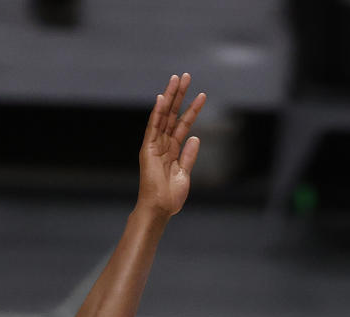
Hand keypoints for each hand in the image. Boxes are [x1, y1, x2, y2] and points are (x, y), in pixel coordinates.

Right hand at [138, 73, 205, 215]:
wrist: (160, 208)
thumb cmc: (171, 196)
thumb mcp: (185, 174)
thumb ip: (189, 155)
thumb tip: (195, 137)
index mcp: (173, 150)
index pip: (183, 124)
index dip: (192, 109)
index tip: (201, 95)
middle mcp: (163, 144)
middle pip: (172, 114)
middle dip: (179, 95)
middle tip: (186, 76)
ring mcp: (155, 145)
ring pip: (163, 115)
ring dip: (170, 97)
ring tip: (177, 79)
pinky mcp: (148, 149)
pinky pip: (153, 127)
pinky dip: (157, 113)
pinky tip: (162, 98)